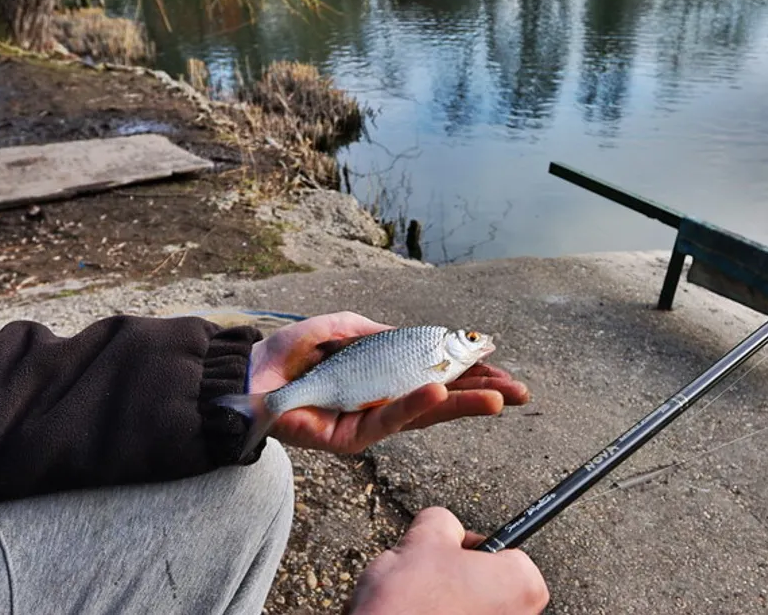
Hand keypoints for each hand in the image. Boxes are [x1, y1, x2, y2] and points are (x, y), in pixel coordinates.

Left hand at [248, 311, 530, 453]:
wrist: (246, 372)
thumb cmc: (289, 352)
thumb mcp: (343, 329)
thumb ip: (380, 332)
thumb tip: (422, 335)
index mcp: (385, 377)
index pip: (437, 376)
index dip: (470, 371)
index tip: (502, 366)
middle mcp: (382, 403)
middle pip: (442, 400)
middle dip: (482, 394)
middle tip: (521, 392)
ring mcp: (368, 423)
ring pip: (423, 414)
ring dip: (462, 403)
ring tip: (497, 397)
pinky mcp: (348, 438)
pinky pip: (387, 421)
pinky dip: (414, 405)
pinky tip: (440, 393)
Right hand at [346, 507, 549, 614]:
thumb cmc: (409, 604)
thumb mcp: (424, 538)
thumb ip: (445, 521)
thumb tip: (446, 527)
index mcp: (521, 585)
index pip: (506, 552)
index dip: (472, 548)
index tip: (452, 551)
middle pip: (490, 584)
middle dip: (458, 576)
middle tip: (430, 577)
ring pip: (472, 608)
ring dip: (448, 601)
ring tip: (419, 602)